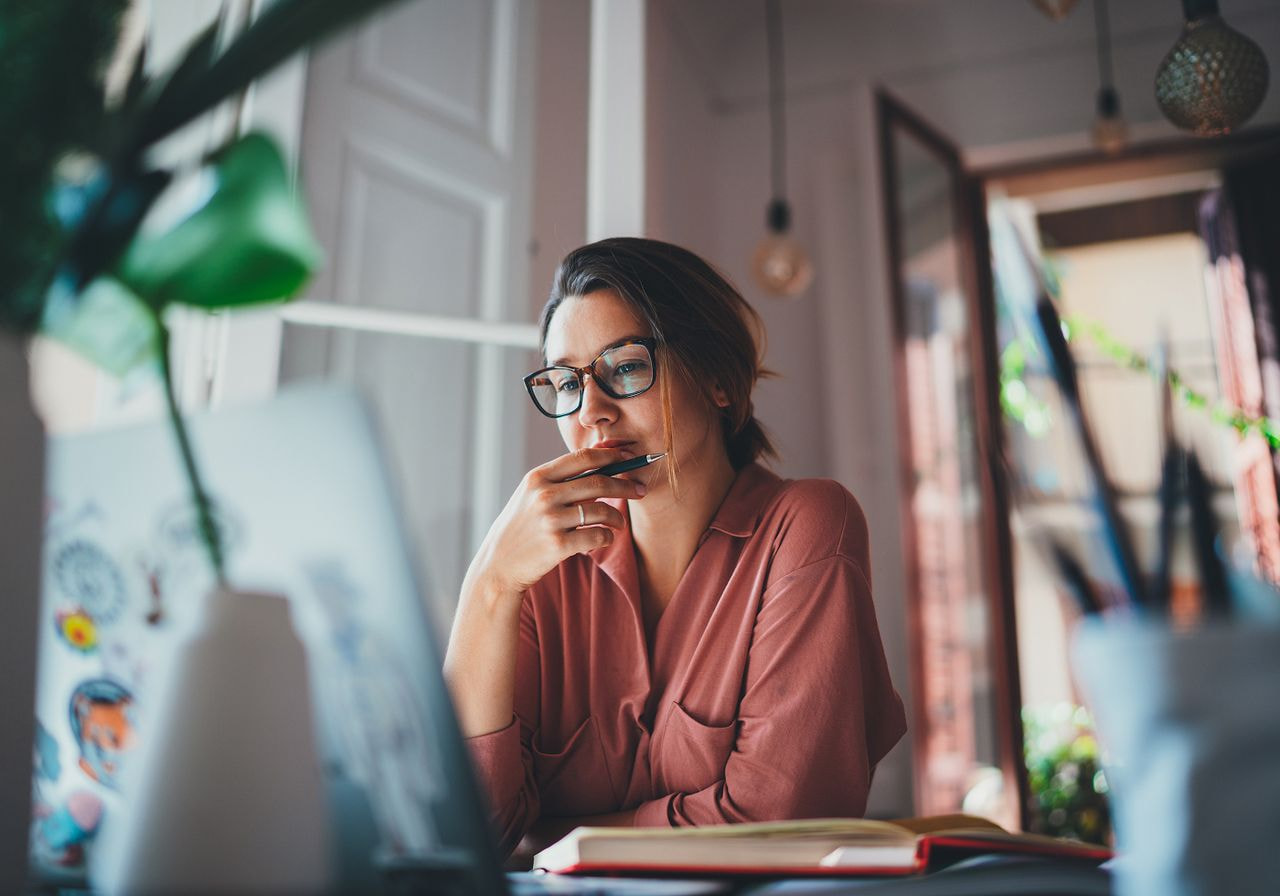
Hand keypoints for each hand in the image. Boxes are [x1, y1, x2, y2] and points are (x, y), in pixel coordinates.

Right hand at [466, 448, 645, 596]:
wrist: (498, 564)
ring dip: (618, 517)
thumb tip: (601, 459)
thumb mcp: (531, 495)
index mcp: (538, 477)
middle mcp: (544, 495)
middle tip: (640, 490)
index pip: (583, 457)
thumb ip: (559, 479)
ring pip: (602, 511)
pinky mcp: (557, 545)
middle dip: (625, 485)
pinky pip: (597, 536)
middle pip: (599, 482)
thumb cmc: (521, 527)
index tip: (629, 456)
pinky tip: (604, 538)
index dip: (611, 455)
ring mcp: (550, 520)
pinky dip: (607, 537)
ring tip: (619, 522)